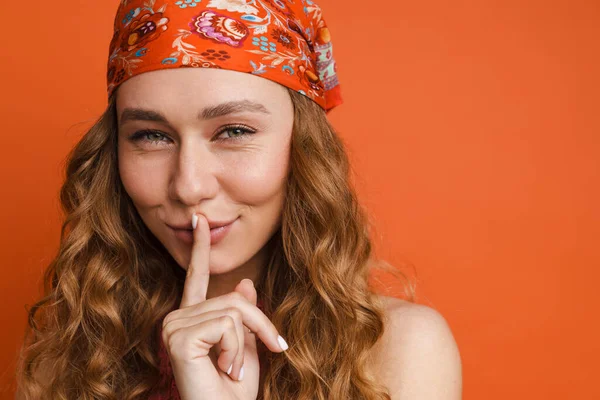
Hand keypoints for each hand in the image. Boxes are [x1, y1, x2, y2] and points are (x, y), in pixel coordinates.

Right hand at [160, 213, 287, 399]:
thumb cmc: (233, 392)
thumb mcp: (246, 347)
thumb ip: (244, 317)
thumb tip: (245, 282)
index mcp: (192, 318)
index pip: (196, 277)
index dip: (199, 248)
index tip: (200, 221)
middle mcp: (178, 317)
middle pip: (234, 297)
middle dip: (261, 324)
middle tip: (274, 348)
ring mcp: (174, 326)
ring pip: (234, 309)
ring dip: (250, 340)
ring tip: (233, 369)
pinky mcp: (179, 336)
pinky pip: (227, 324)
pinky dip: (236, 349)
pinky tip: (223, 369)